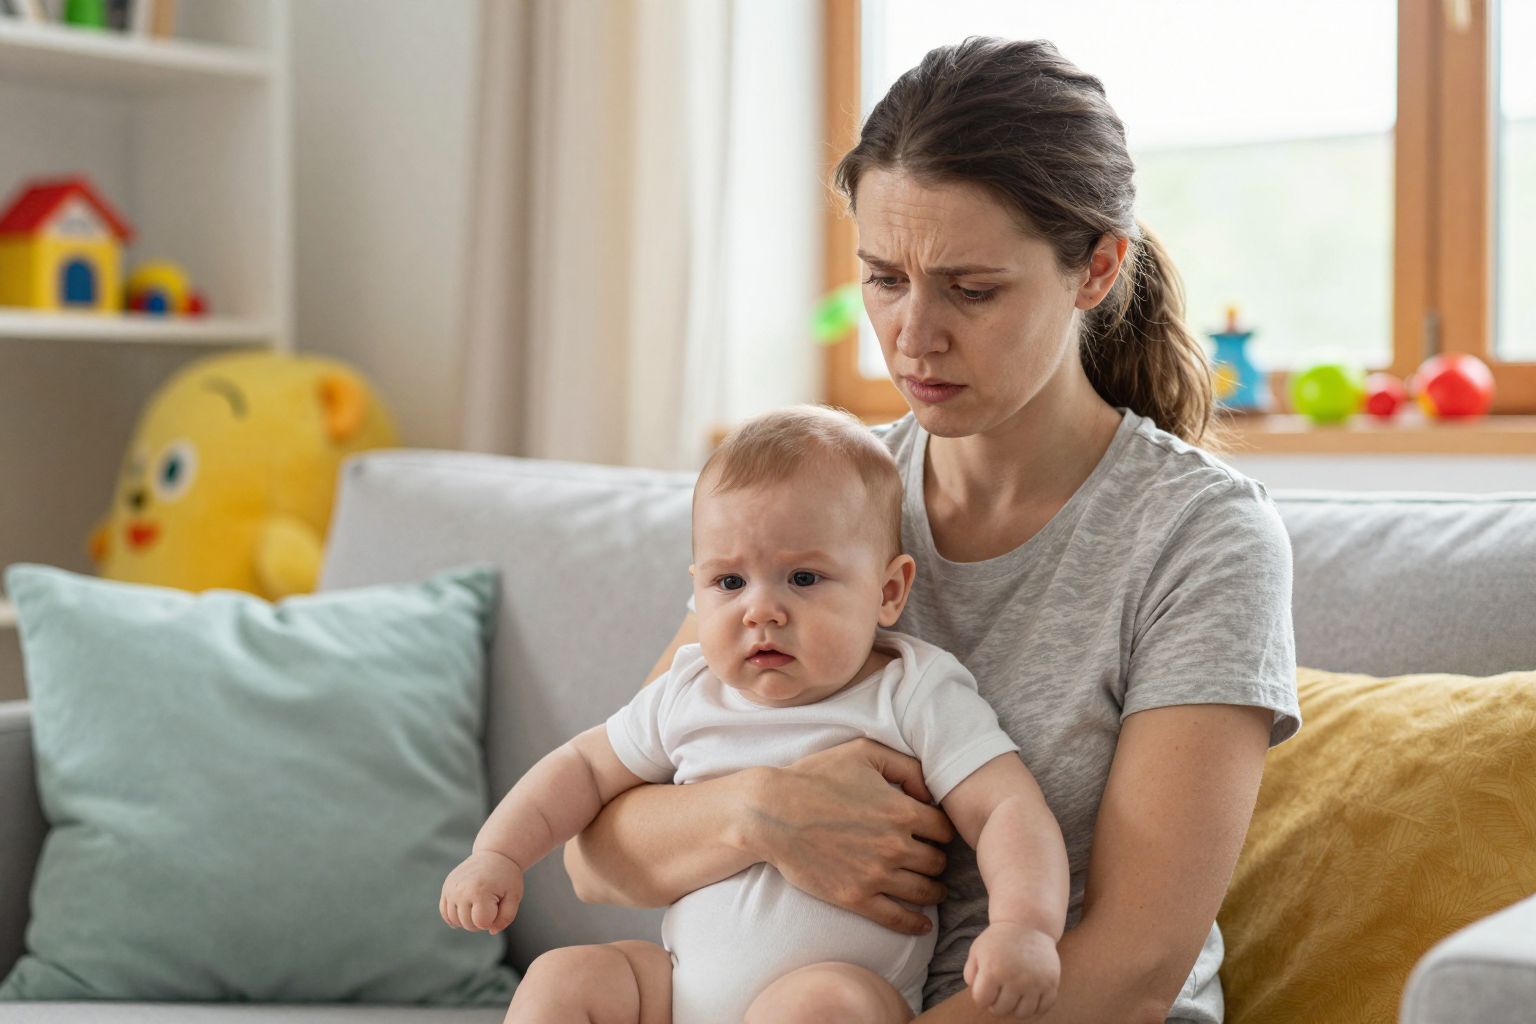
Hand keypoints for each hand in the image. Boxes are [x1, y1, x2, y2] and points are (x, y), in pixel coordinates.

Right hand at [440, 850, 524, 934]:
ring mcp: (451, 889)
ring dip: (468, 919)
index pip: (482, 924)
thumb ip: (506, 918)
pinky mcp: (446, 887)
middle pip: (468, 925)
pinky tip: (466, 910)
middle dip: (482, 921)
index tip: (499, 905)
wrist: (495, 854)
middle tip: (491, 904)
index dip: (493, 919)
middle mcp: (461, 890)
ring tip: (480, 905)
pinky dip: (454, 917)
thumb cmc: (507, 877)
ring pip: (455, 921)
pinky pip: (445, 913)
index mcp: (480, 891)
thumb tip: (491, 931)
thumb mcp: (514, 896)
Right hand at [750, 737, 955, 934]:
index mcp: (902, 811)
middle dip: (937, 859)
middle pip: (938, 862)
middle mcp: (895, 846)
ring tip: (932, 889)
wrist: (772, 812)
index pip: (944, 829)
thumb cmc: (815, 777)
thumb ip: (906, 766)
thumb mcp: (863, 753)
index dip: (942, 830)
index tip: (934, 833)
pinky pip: (896, 918)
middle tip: (930, 859)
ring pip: (924, 891)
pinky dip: (915, 924)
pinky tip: (923, 924)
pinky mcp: (856, 898)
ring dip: (933, 890)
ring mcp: (876, 875)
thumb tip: (929, 793)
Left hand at [963, 921, 1060, 1018]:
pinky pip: (1043, 1008)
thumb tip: (978, 997)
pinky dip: (1035, 1009)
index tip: (986, 989)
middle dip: (996, 1004)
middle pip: (1001, 1010)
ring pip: (1022, 1014)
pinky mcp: (1051, 983)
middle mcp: (1015, 978)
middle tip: (999, 994)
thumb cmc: (999, 939)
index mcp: (993, 970)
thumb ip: (970, 974)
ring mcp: (1035, 982)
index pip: (981, 1001)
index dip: (981, 997)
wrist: (1028, 924)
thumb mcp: (977, 950)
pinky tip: (1028, 998)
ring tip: (1013, 997)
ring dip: (1015, 1009)